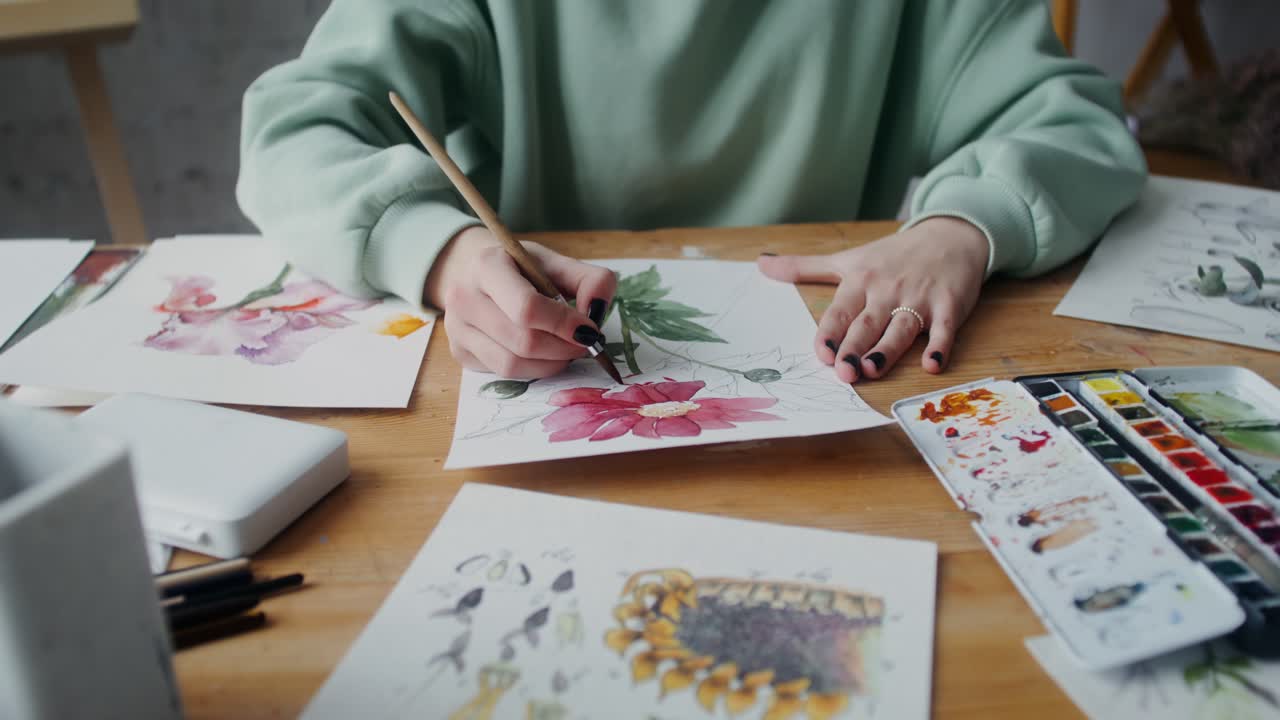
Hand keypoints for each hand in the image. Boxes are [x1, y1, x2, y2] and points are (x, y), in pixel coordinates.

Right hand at [426, 226, 616, 377]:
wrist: (477, 273)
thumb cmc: (521, 269)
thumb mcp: (556, 263)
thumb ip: (590, 280)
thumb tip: (597, 311)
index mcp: (488, 266)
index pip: (527, 308)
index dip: (563, 324)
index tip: (589, 329)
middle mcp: (463, 296)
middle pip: (523, 341)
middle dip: (563, 348)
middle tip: (584, 343)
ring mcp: (456, 327)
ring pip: (512, 364)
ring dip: (551, 363)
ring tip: (566, 349)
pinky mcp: (459, 351)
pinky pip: (503, 373)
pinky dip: (533, 369)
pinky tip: (543, 354)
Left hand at [757, 217, 988, 382]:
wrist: (950, 236)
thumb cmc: (893, 255)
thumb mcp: (848, 258)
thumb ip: (804, 267)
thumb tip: (760, 264)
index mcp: (860, 281)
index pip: (840, 311)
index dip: (830, 333)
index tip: (821, 354)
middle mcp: (887, 290)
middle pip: (868, 324)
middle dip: (854, 348)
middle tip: (844, 373)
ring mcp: (919, 298)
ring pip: (901, 328)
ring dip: (888, 349)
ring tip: (873, 369)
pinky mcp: (949, 305)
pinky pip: (944, 329)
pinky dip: (940, 346)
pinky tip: (933, 364)